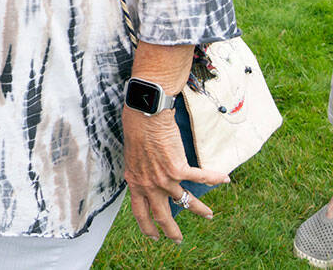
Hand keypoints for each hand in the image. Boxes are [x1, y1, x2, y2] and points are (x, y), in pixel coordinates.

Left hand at [122, 106, 227, 241]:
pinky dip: (214, 177)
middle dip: (171, 231)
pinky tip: (224, 178)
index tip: (152, 236)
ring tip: (209, 216)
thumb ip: (140, 169)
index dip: (146, 226)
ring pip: (185, 201)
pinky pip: (201, 177)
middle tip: (178, 240)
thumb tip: (147, 172)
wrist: (144, 114)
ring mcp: (164, 179)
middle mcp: (149, 184)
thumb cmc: (134, 128)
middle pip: (161, 215)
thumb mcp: (131, 155)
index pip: (139, 211)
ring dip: (199, 210)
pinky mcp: (179, 168)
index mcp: (134, 181)